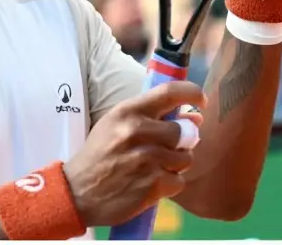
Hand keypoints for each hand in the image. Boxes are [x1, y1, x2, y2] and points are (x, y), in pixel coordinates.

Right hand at [64, 80, 205, 227]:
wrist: (80, 190)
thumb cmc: (100, 154)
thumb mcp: (116, 125)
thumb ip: (152, 118)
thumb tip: (195, 117)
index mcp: (128, 111)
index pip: (168, 92)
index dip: (191, 92)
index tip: (201, 100)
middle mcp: (138, 131)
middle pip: (184, 132)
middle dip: (182, 142)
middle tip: (166, 149)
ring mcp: (147, 159)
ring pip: (186, 158)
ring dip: (176, 164)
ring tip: (154, 167)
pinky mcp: (154, 185)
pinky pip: (179, 181)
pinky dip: (170, 184)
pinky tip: (152, 184)